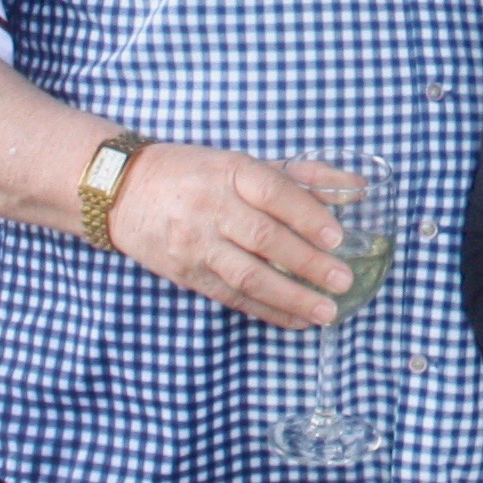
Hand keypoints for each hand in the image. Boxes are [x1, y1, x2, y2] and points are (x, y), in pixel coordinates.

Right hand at [104, 143, 362, 328]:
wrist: (123, 190)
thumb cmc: (197, 174)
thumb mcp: (246, 164)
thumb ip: (304, 177)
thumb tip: (359, 188)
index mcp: (231, 172)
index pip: (274, 192)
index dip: (307, 216)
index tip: (338, 238)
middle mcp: (211, 207)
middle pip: (264, 238)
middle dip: (308, 263)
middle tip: (343, 281)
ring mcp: (195, 243)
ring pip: (247, 274)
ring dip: (290, 297)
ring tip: (326, 311)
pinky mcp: (186, 272)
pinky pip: (231, 296)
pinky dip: (266, 310)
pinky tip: (295, 319)